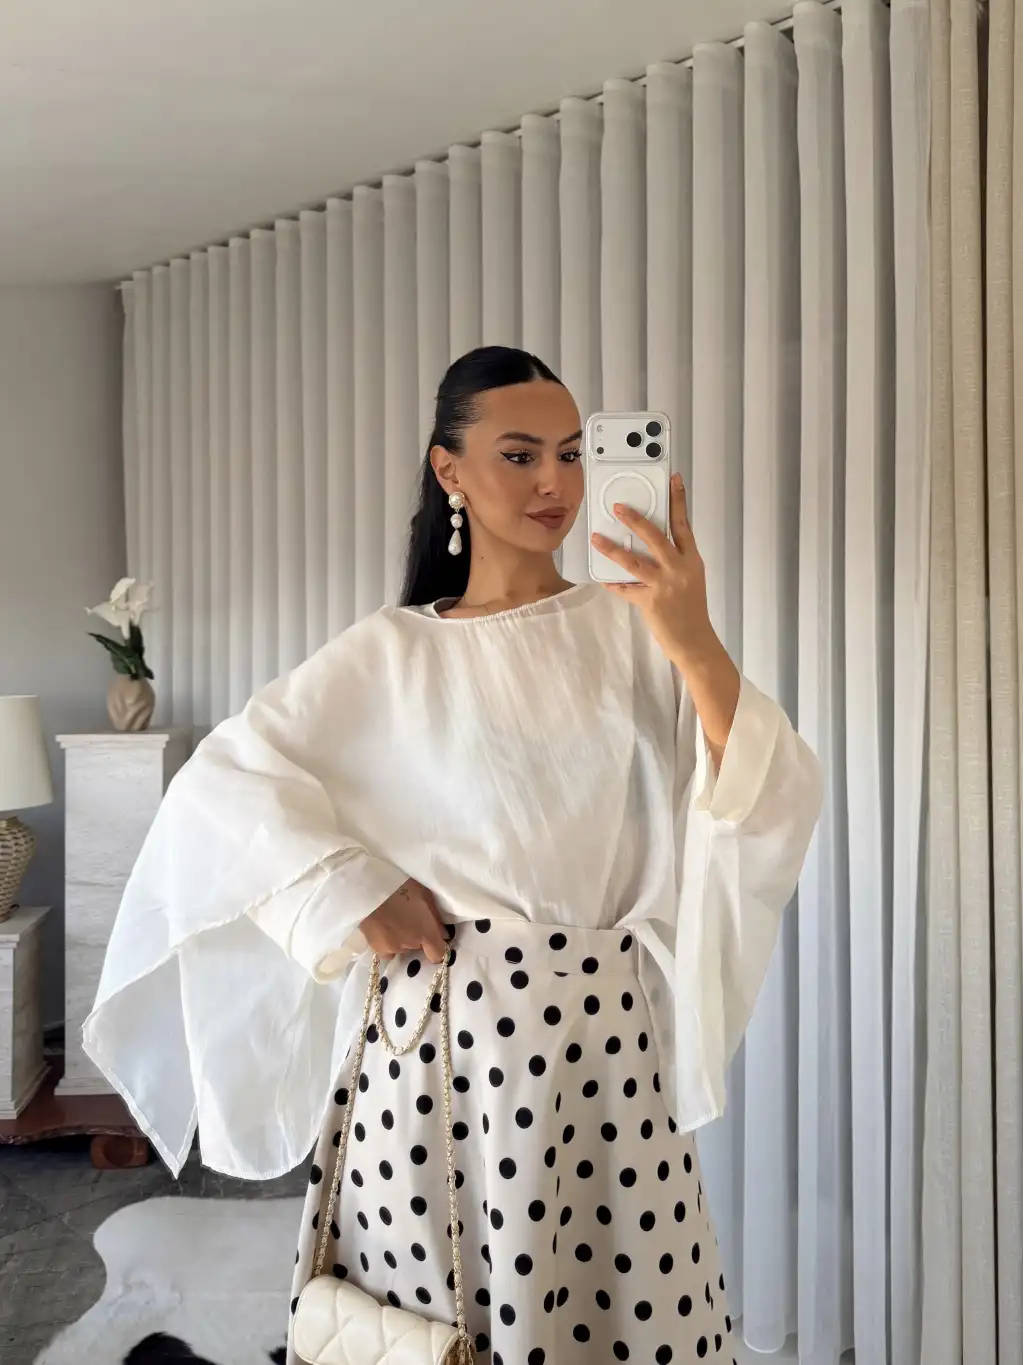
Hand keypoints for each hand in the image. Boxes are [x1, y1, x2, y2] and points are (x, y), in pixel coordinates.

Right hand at [360, 879, 447, 962]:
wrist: (370, 887)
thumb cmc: (401, 885)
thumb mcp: (425, 896)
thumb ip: (436, 918)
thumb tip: (443, 934)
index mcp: (426, 933)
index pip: (437, 955)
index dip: (436, 948)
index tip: (434, 939)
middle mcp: (410, 946)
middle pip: (417, 948)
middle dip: (416, 937)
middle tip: (408, 919)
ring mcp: (392, 949)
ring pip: (401, 948)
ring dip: (400, 939)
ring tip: (393, 921)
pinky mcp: (377, 948)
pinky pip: (387, 950)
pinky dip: (387, 942)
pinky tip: (383, 927)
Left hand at [591, 475, 740, 760]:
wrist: (695, 641)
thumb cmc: (691, 609)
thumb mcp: (691, 578)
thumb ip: (675, 559)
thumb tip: (652, 541)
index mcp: (692, 560)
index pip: (684, 524)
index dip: (678, 500)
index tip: (673, 478)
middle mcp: (680, 569)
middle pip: (656, 536)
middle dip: (636, 519)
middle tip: (619, 506)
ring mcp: (665, 585)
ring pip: (635, 561)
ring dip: (613, 548)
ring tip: (597, 537)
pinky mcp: (650, 602)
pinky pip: (625, 588)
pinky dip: (612, 583)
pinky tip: (601, 578)